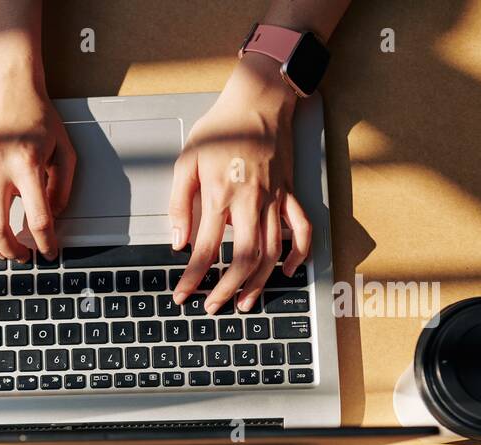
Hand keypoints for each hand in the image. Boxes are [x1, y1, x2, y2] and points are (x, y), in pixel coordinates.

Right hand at [0, 64, 74, 260]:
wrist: (7, 81)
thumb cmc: (36, 112)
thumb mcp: (63, 148)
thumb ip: (62, 185)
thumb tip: (53, 216)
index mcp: (26, 163)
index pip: (37, 218)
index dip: (45, 242)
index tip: (48, 252)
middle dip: (12, 250)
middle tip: (22, 256)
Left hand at [168, 53, 312, 313]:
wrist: (257, 101)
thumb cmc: (219, 130)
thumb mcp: (185, 163)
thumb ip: (179, 205)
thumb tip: (178, 242)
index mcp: (220, 195)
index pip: (204, 249)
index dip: (192, 277)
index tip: (182, 295)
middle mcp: (251, 201)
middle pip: (245, 259)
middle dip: (227, 289)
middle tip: (213, 307)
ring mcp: (275, 199)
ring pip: (273, 252)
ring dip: (260, 283)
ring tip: (245, 302)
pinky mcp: (290, 193)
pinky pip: (302, 228)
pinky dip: (298, 254)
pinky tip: (288, 272)